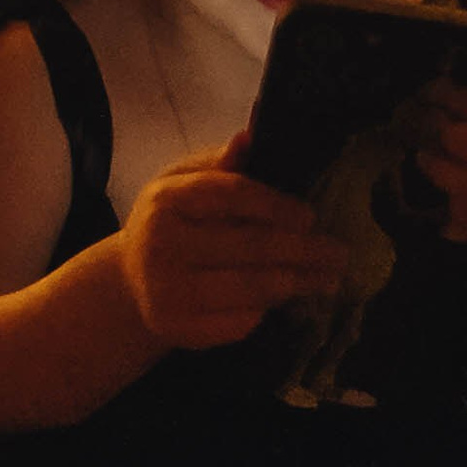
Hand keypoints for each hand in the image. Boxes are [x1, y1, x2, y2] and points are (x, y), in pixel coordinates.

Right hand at [117, 129, 346, 350]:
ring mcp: (167, 292)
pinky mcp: (177, 330)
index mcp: (166, 200)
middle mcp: (162, 246)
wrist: (128, 282)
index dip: (275, 205)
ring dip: (296, 283)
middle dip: (301, 251)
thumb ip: (218, 163)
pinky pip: (237, 322)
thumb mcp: (182, 183)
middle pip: (248, 247)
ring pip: (249, 289)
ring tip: (327, 278)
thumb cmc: (169, 222)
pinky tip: (287, 299)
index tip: (311, 216)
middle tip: (338, 252)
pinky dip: (266, 311)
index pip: (230, 196)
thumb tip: (249, 136)